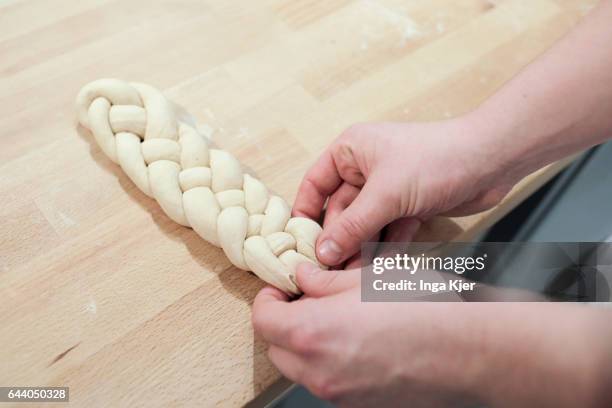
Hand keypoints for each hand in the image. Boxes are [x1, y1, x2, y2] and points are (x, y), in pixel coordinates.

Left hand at [253, 264, 611, 407]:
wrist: (470, 349)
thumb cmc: (422, 306)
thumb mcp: (366, 278)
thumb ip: (323, 280)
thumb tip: (303, 278)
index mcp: (311, 334)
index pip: (263, 319)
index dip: (268, 297)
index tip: (282, 286)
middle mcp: (318, 372)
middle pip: (277, 348)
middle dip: (284, 322)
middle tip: (307, 300)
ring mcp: (339, 395)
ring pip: (301, 368)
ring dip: (306, 343)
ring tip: (336, 318)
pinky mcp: (361, 405)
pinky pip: (329, 382)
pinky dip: (329, 361)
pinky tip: (359, 340)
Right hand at [293, 119, 518, 266]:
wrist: (492, 160)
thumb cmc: (436, 159)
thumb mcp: (386, 194)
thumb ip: (352, 225)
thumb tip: (323, 253)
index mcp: (351, 151)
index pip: (316, 184)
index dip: (305, 213)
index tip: (299, 244)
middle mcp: (366, 169)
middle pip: (341, 210)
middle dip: (339, 240)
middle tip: (330, 271)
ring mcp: (389, 189)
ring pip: (365, 224)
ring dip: (361, 249)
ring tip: (353, 278)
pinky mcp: (410, 205)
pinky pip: (390, 230)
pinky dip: (387, 248)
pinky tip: (382, 269)